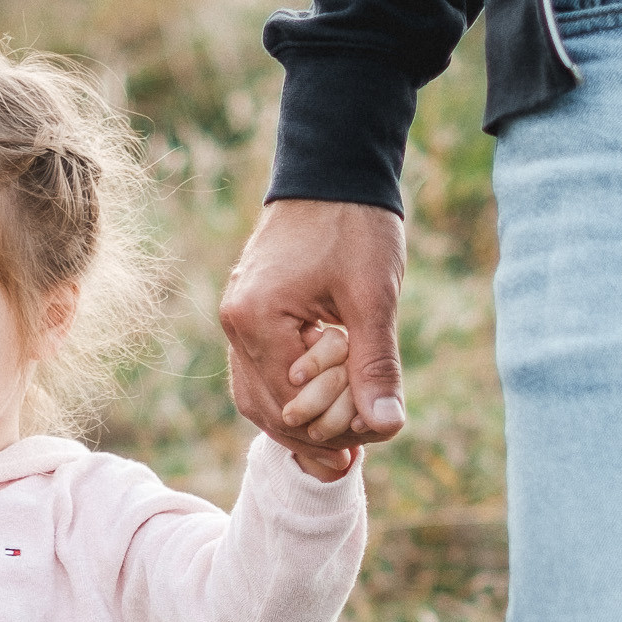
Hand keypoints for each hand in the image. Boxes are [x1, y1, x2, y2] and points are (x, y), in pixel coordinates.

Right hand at [220, 199, 406, 474]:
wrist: (333, 172)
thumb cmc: (355, 226)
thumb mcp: (373, 298)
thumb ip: (376, 364)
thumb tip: (387, 426)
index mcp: (257, 320)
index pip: (290, 404)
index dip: (333, 427)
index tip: (374, 432)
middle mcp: (235, 325)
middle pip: (267, 411)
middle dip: (314, 433)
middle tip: (358, 450)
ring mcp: (237, 320)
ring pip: (257, 399)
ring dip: (299, 422)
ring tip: (342, 441)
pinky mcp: (249, 315)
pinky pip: (259, 374)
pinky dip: (290, 397)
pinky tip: (323, 407)